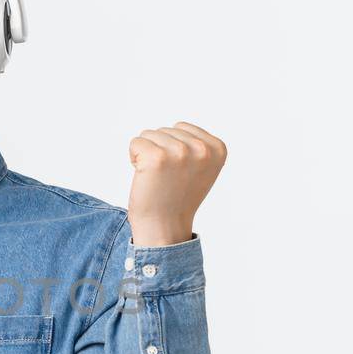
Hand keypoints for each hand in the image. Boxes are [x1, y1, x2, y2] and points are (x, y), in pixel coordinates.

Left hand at [126, 120, 226, 245]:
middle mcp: (202, 149)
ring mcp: (180, 152)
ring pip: (149, 135)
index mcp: (217, 149)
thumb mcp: (202, 168)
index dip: (174, 148)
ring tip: (157, 178)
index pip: (181, 127)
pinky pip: (136, 142)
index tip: (180, 172)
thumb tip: (177, 128)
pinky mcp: (157, 157)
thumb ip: (197, 145)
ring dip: (147, 155)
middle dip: (160, 151)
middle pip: (165, 130)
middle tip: (166, 178)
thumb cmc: (178, 197)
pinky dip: (134, 158)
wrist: (164, 226)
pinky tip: (145, 177)